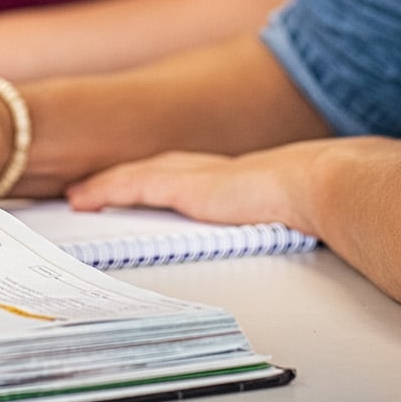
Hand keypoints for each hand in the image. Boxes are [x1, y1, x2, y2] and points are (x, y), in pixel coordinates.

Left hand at [65, 143, 338, 233]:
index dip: (160, 180)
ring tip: (79, 196)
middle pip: (157, 170)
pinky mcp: (186, 187)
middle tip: (95, 188)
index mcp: (236, 179)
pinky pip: (134, 187)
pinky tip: (84, 199)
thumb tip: (299, 231)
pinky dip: (106, 190)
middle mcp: (211, 172)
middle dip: (125, 178)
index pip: (189, 177)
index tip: (142, 187)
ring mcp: (197, 176)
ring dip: (106, 184)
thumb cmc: (319, 200)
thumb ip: (284, 218)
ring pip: (138, 176)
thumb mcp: (294, 212)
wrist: (321, 183)